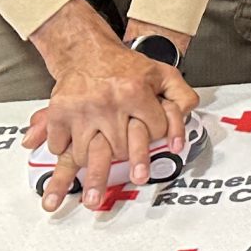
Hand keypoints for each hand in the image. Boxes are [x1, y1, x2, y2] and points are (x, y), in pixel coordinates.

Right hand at [23, 0, 198, 211]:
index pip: (153, 130)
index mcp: (135, 92)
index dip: (158, 138)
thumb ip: (181, 94)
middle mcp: (108, 102)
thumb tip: (190, 114)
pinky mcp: (60, 113)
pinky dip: (63, 153)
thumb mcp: (162, 73)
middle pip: (119, 148)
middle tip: (114, 194)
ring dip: (85, 176)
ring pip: (86, 153)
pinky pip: (61, 142)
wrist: (87, 50)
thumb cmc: (125, 66)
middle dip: (122, 168)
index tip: (155, 146)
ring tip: (83, 200)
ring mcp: (82, 110)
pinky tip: (64, 166)